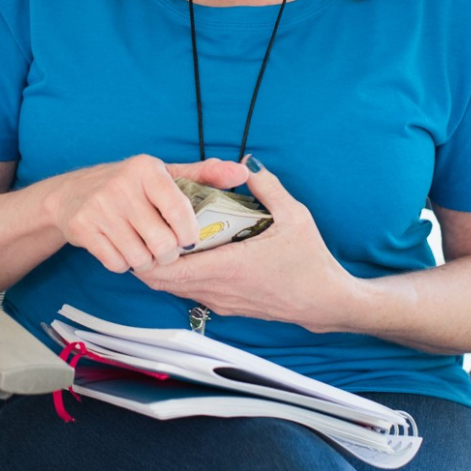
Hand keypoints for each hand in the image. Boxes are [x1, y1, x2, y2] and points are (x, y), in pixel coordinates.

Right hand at [45, 156, 247, 274]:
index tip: (190, 238)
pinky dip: (125, 264)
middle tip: (167, 249)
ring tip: (147, 249)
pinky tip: (125, 250)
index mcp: (147, 169)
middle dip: (169, 253)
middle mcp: (122, 185)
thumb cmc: (130, 185)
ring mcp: (100, 207)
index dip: (189, 232)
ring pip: (140, 257)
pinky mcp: (83, 228)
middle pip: (162, 241)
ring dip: (147, 261)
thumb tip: (242, 172)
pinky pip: (117, 263)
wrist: (72, 193)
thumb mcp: (165, 174)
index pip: (179, 209)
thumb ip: (204, 174)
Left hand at [135, 158, 356, 330]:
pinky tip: (190, 254)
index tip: (145, 230)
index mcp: (230, 266)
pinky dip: (181, 276)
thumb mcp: (293, 215)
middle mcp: (219, 288)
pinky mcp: (227, 307)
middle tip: (148, 229)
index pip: (173, 269)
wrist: (325, 302)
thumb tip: (246, 163)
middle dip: (151, 257)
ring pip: (176, 289)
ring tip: (165, 238)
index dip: (151, 253)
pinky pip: (191, 292)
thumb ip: (267, 186)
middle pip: (165, 281)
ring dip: (165, 267)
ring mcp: (221, 301)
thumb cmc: (310, 262)